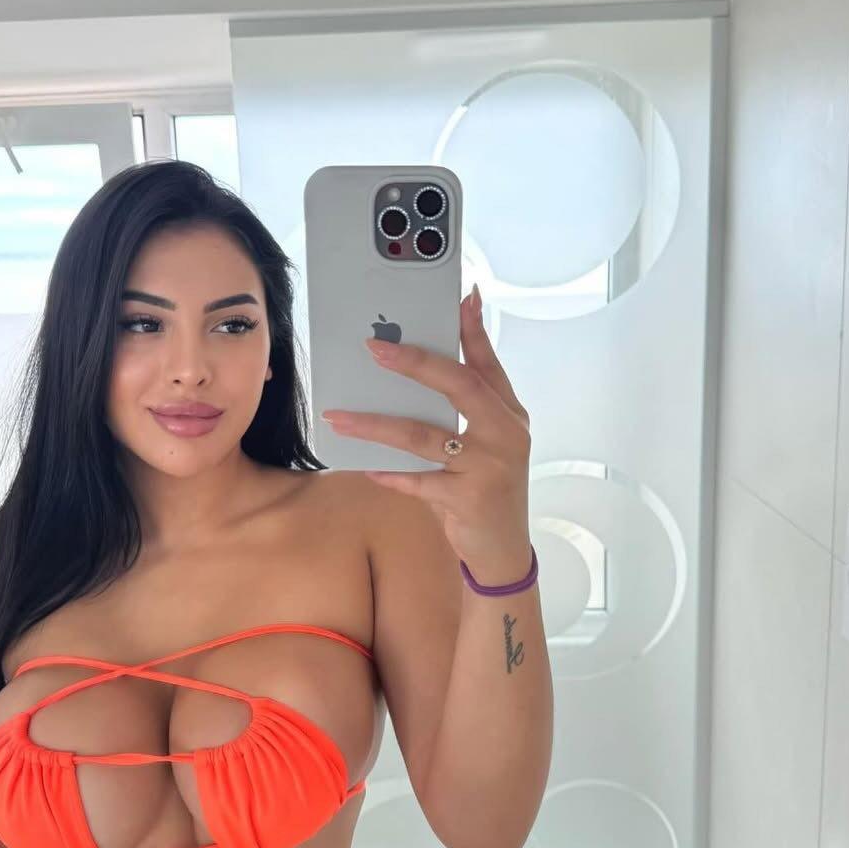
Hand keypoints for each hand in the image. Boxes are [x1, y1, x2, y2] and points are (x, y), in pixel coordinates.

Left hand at [320, 285, 531, 573]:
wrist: (504, 549)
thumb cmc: (488, 487)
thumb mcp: (488, 443)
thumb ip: (466, 406)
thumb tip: (429, 365)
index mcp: (509, 414)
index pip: (488, 363)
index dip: (472, 329)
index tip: (459, 298)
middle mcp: (505, 434)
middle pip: (460, 386)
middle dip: (416, 363)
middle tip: (374, 349)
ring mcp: (488, 467)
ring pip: (423, 436)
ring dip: (376, 425)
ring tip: (339, 416)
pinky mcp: (467, 499)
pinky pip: (418, 481)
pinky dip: (390, 474)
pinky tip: (366, 467)